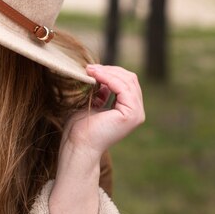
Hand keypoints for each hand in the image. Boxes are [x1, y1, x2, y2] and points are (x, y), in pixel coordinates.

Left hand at [48, 65, 143, 213]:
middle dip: (109, 70)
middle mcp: (136, 112)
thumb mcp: (91, 104)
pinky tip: (95, 76)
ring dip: (107, 72)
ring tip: (89, 70)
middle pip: (130, 79)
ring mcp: (136, 114)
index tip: (90, 68)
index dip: (109, 72)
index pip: (126, 82)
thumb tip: (102, 76)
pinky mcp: (132, 115)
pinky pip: (123, 88)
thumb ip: (100, 92)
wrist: (77, 146)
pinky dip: (109, 78)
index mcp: (128, 110)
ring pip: (128, 81)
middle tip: (89, 67)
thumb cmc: (79, 129)